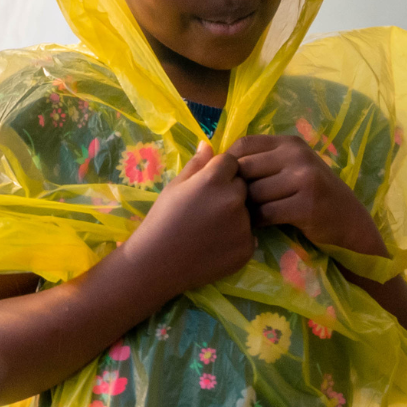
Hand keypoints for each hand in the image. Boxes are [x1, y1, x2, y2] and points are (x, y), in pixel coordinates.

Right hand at [120, 142, 253, 292]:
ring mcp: (243, 225)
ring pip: (247, 211)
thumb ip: (196, 164)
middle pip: (243, 185)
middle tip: (208, 208)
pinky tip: (216, 244)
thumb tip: (208, 143)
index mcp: (214, 179)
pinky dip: (237, 238)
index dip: (220, 171)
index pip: (232, 162)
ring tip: (211, 229)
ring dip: (236, 215)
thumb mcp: (174, 186)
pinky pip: (248, 235)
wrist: (158, 262)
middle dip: (231, 191)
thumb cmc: (161, 219)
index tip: (206, 186)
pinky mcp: (248, 248)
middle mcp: (234, 199)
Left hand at [230, 134, 385, 256]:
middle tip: (231, 204)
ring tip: (244, 216)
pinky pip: (267, 213)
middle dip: (235, 188)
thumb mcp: (291, 168)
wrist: (348, 221)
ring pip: (254, 192)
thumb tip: (210, 153)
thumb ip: (261, 161)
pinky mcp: (307, 205)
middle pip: (245, 168)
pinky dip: (258, 222)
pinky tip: (258, 226)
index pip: (245, 144)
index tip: (223, 181)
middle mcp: (297, 155)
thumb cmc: (312, 195)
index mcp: (290, 143)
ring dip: (245, 208)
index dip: (227, 162)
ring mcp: (304, 179)